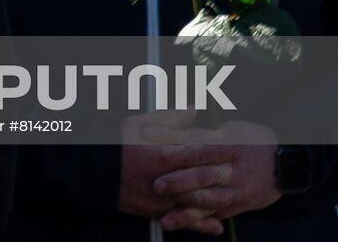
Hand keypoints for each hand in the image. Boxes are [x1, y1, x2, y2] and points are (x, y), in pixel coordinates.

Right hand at [119, 111, 232, 232]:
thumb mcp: (138, 123)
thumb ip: (168, 118)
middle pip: (204, 180)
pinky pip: (183, 221)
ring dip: (218, 202)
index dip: (221, 151)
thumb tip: (193, 110)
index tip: (238, 148)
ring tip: (236, 199)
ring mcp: (162, 198)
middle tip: (243, 174)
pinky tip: (217, 226)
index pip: (200, 152)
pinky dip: (201, 225)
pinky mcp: (155, 212)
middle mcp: (167, 179)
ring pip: (197, 203)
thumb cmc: (115, 144)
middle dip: (225, 177)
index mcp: (163, 155)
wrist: (93, 172)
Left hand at [149, 120, 280, 230]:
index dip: (174, 146)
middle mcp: (233, 170)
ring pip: (210, 201)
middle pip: (203, 176)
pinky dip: (201, 221)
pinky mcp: (240, 205)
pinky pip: (219, 215)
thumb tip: (172, 129)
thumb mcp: (230, 131)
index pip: (198, 146)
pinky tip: (184, 225)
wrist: (286, 164)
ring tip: (166, 219)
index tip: (151, 143)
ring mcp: (238, 190)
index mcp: (229, 146)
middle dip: (179, 183)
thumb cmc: (253, 141)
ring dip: (187, 211)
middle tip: (157, 186)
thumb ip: (201, 133)